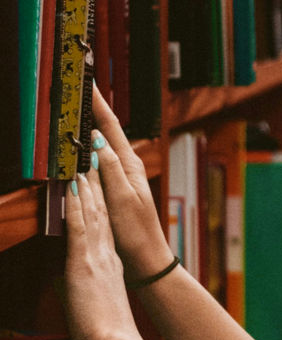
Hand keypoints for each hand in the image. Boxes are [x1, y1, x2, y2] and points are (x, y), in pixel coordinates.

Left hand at [64, 169, 141, 339]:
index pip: (104, 228)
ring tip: (83, 164)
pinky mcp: (84, 264)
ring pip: (92, 214)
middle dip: (96, 186)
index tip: (96, 185)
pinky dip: (75, 205)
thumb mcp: (96, 307)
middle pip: (101, 214)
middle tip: (92, 161)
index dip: (101, 204)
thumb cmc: (107, 336)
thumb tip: (69, 288)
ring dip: (86, 187)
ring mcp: (97, 258)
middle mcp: (106, 257)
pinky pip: (79, 227)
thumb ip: (85, 291)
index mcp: (111, 267)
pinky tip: (72, 188)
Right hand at [90, 82, 171, 278]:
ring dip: (90, 123)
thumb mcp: (123, 199)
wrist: (147, 259)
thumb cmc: (137, 233)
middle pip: (106, 129)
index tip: (86, 80)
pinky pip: (98, 159)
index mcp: (130, 164)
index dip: (97, 102)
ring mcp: (121, 176)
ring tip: (76, 105)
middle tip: (77, 85)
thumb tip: (95, 139)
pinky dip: (88, 146)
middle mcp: (127, 166)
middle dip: (92, 106)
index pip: (110, 125)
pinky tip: (80, 144)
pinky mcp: (115, 188)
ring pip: (101, 142)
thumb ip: (110, 169)